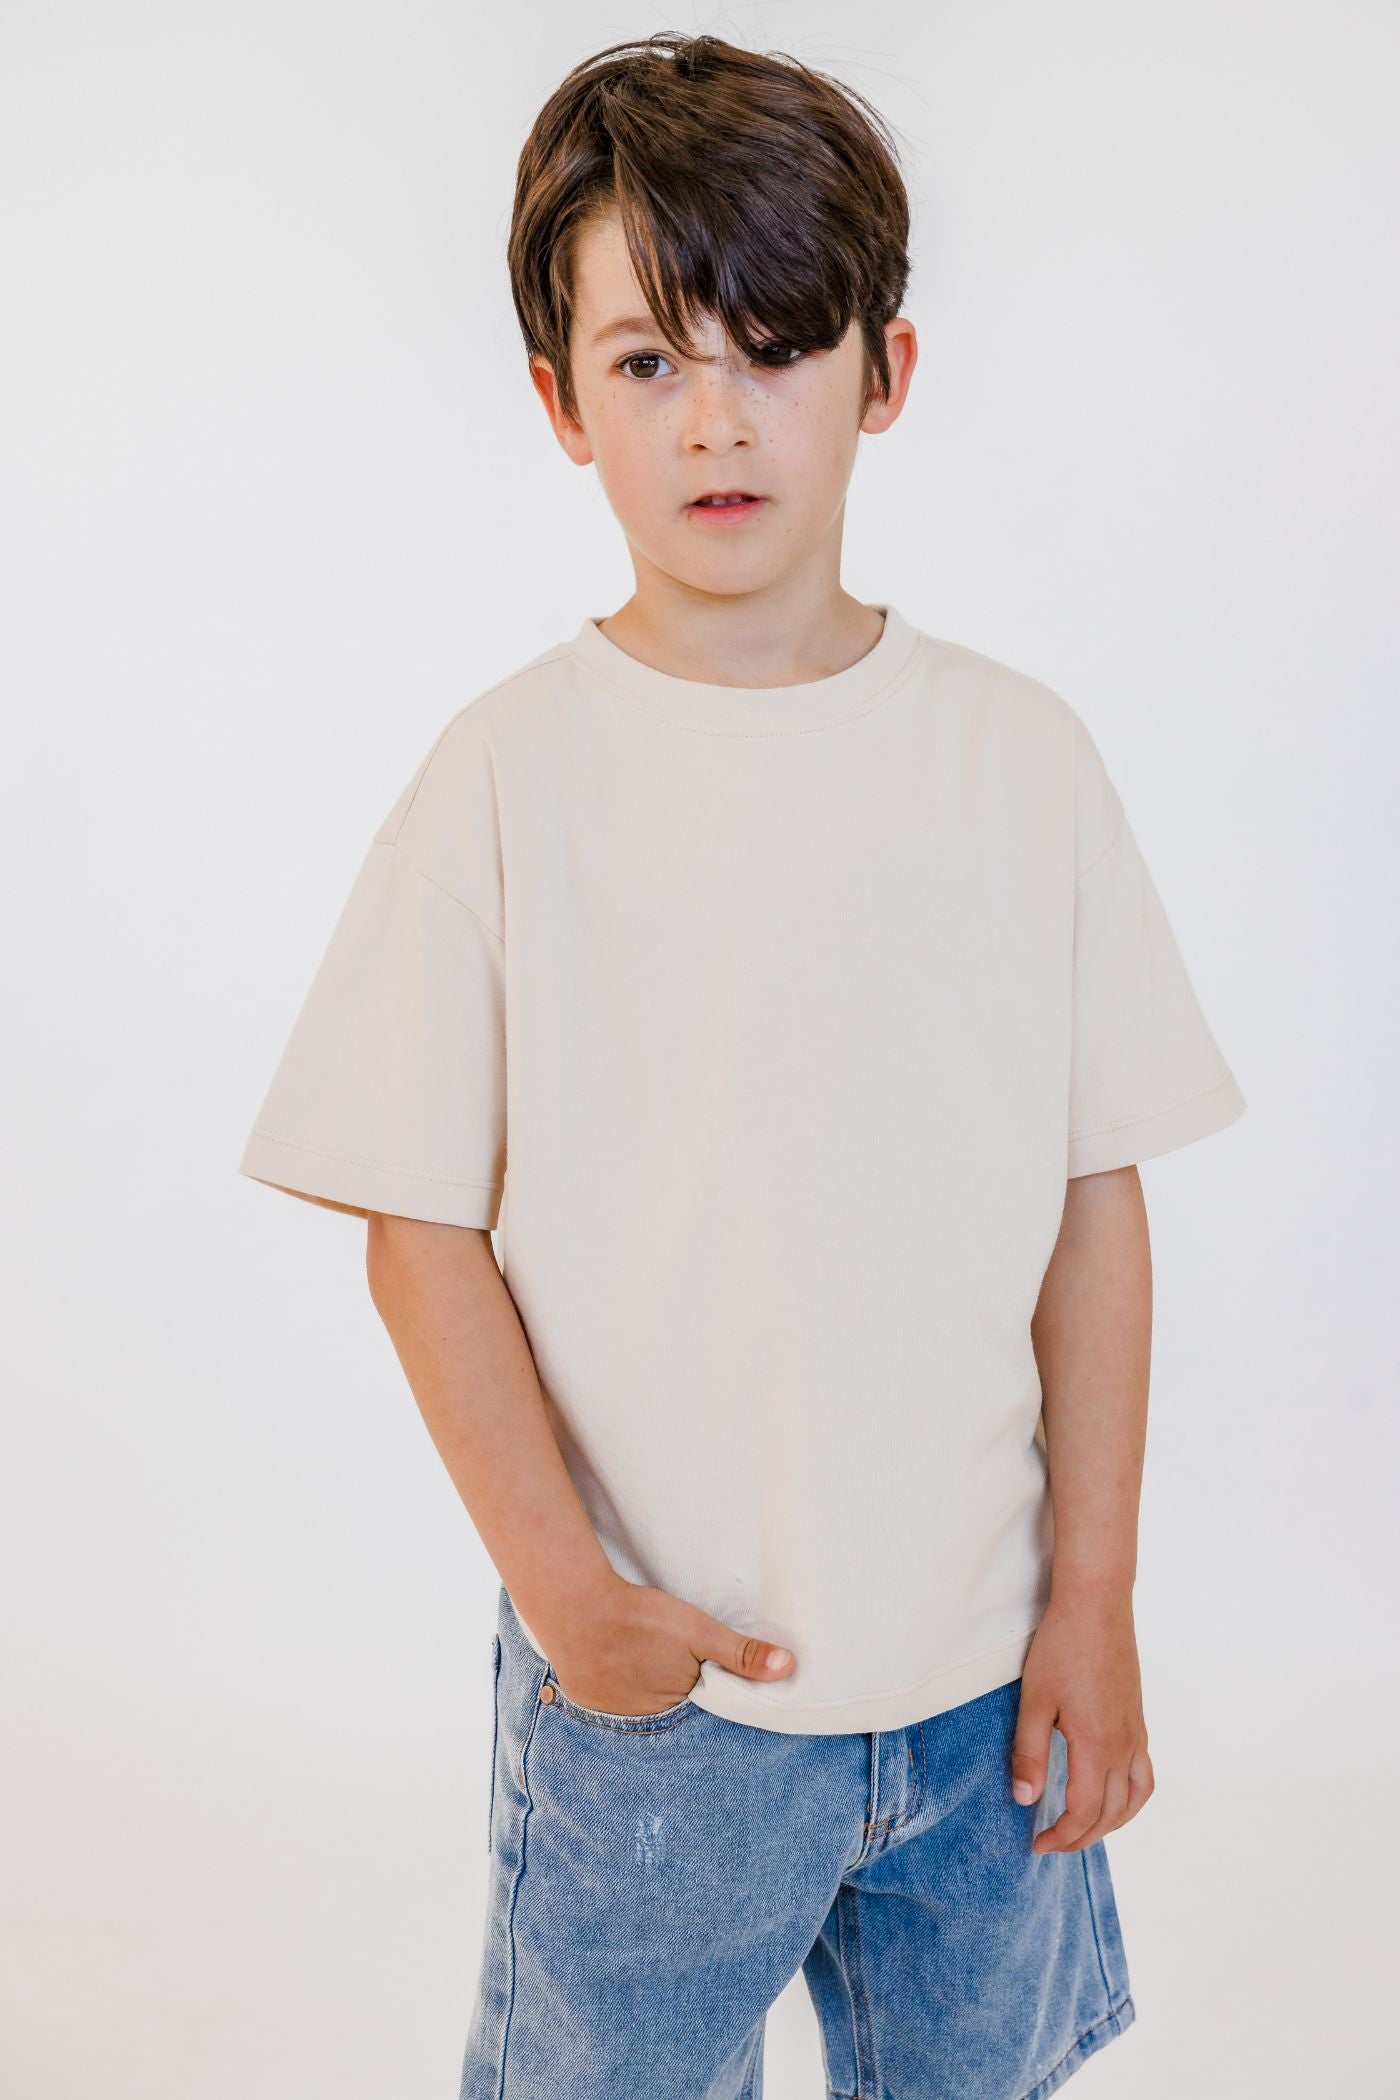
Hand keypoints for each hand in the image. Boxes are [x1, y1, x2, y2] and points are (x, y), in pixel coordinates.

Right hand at [547, 1577, 794, 1715]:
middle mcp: (642, 1720)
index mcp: (675, 1706)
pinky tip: (617, 1665)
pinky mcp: (585, 1699)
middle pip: (670, 1709)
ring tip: (642, 1663)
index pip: (701, 1711)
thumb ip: (741, 1653)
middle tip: (667, 1664)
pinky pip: (609, 1699)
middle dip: (676, 1695)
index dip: (708, 1696)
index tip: (710, 1681)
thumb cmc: (641, 1618)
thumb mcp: (698, 1631)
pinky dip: (616, 1686)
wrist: (577, 1605)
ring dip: (644, 1691)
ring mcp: (609, 1714)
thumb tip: (788, 1668)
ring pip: (639, 1705)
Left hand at [1009, 1592, 1154, 1853]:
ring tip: (1084, 1829)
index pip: (1084, 1813)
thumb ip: (1029, 1753)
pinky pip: (1145, 1774)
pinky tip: (1112, 1793)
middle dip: (1082, 1837)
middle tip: (1052, 1843)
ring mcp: (1136, 1733)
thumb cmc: (1061, 1647)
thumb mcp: (1034, 1700)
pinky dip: (1132, 1798)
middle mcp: (1123, 1746)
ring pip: (1136, 1798)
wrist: (1097, 1604)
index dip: (1062, 1837)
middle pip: (1111, 1813)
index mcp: (1095, 1745)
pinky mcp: (1138, 1719)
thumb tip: (1025, 1801)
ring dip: (1112, 1823)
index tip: (1037, 1844)